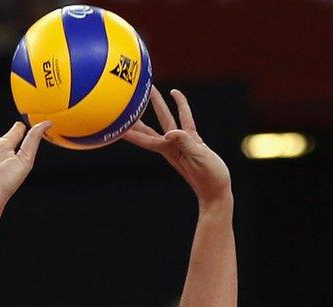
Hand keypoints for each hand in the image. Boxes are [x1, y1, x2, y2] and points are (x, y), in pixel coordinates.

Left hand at [121, 88, 230, 205]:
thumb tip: (170, 133)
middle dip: (138, 113)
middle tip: (127, 98)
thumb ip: (186, 143)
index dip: (130, 132)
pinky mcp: (192, 141)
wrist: (216, 190)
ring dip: (158, 104)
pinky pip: (184, 119)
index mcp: (169, 150)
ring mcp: (181, 143)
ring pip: (166, 119)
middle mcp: (171, 146)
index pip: (145, 138)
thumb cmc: (208, 178)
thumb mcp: (198, 158)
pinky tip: (176, 96)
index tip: (116, 123)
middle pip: (149, 127)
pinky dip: (180, 106)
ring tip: (151, 90)